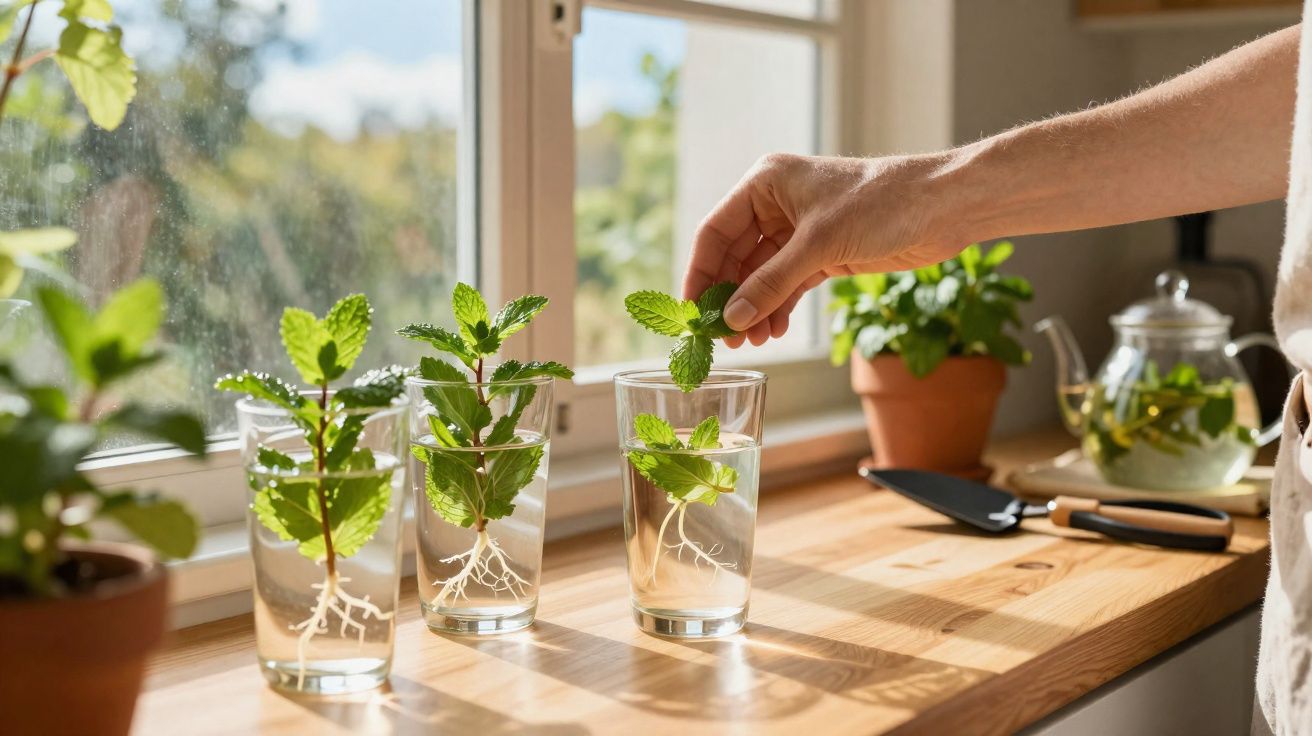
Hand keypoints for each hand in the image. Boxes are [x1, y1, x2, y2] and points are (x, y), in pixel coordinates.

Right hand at [683, 152, 963, 347]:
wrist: (943, 206)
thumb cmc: (881, 204)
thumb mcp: (818, 246)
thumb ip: (771, 284)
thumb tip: (731, 319)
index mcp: (765, 183)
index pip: (715, 231)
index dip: (700, 273)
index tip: (692, 313)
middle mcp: (776, 204)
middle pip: (735, 257)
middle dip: (730, 298)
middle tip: (723, 338)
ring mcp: (800, 230)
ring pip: (761, 275)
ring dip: (754, 308)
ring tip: (750, 341)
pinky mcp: (823, 252)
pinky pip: (787, 284)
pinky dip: (778, 307)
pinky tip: (772, 330)